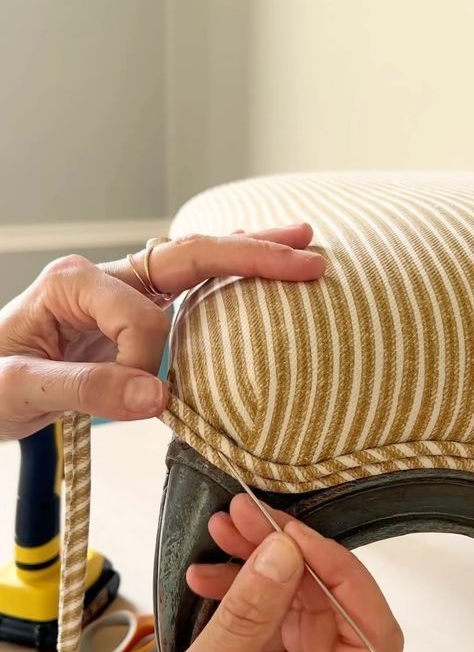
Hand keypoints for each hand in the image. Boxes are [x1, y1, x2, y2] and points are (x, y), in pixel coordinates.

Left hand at [0, 224, 323, 439]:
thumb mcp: (18, 388)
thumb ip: (85, 389)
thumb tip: (157, 397)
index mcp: (73, 284)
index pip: (140, 320)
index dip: (144, 365)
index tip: (132, 403)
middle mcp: (103, 279)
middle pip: (188, 257)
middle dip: (250, 256)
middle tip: (307, 257)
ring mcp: (121, 292)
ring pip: (197, 265)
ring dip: (251, 256)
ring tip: (300, 248)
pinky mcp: (132, 315)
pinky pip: (188, 292)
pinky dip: (228, 278)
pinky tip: (259, 266)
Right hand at [79, 497, 402, 651]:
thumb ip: (243, 622)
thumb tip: (283, 552)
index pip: (371, 645)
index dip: (341, 581)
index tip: (294, 538)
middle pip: (334, 616)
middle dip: (290, 559)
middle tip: (247, 518)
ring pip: (301, 608)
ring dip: (263, 566)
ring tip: (224, 533)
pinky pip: (270, 619)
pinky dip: (242, 590)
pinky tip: (208, 576)